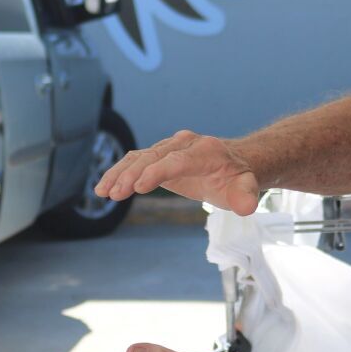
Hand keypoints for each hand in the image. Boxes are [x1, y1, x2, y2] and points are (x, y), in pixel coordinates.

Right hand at [93, 130, 260, 216]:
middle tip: (115, 194)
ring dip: (120, 173)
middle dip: (132, 174)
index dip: (158, 172)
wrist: (234, 163)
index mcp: (205, 151)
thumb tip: (246, 207)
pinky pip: (135, 161)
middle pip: (153, 156)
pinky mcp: (158, 156)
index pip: (177, 159)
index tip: (139, 187)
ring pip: (139, 157)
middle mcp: (184, 144)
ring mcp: (168, 148)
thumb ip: (245, 196)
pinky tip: (103, 188)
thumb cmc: (238, 178)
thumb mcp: (247, 188)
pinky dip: (118, 173)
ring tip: (103, 192)